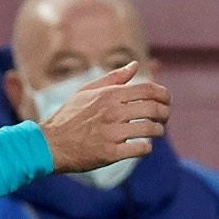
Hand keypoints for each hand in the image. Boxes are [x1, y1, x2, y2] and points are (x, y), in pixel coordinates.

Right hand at [39, 63, 171, 172]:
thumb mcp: (87, 91)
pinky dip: (147, 148)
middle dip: (165, 114)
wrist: (51, 144)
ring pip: (150, 129)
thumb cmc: (69, 116)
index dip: (164, 95)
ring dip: (158, 131)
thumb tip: (135, 65)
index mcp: (109, 95)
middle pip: (153, 109)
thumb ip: (113, 78)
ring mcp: (112, 133)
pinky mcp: (111, 153)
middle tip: (164, 119)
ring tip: (156, 132)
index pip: (148, 90)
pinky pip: (140, 149)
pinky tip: (143, 146)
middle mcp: (112, 111)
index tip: (167, 101)